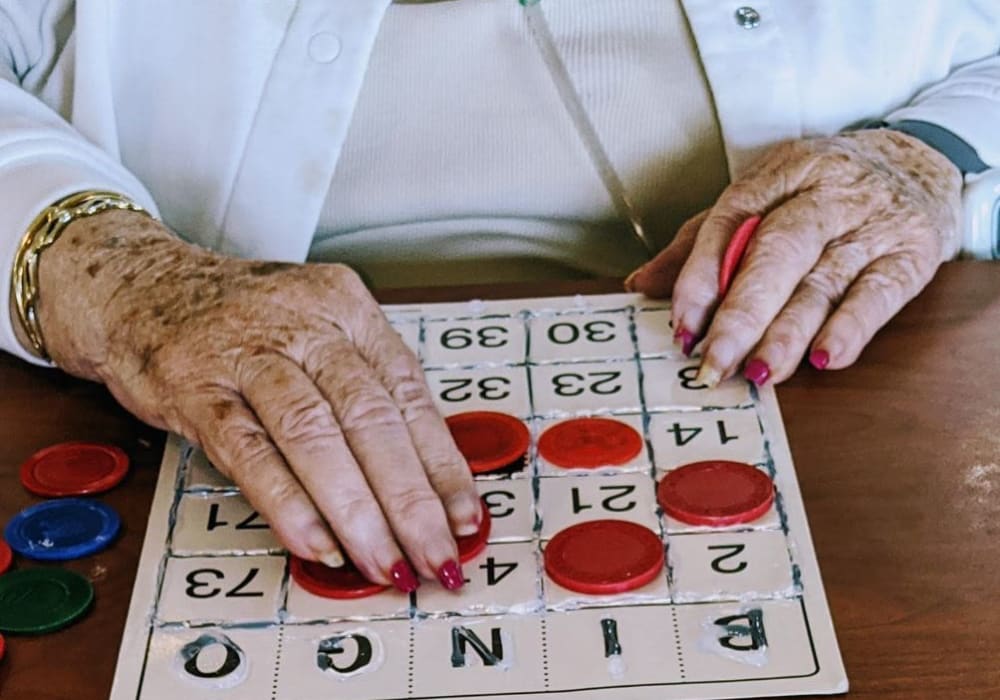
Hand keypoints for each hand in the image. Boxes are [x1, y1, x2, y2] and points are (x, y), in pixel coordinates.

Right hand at [36, 210, 480, 590]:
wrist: (142, 287)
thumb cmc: (246, 324)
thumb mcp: (318, 335)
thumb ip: (365, 394)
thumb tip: (425, 484)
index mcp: (348, 310)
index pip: (410, 394)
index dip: (442, 464)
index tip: (466, 520)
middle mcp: (306, 324)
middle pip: (372, 418)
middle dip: (411, 500)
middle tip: (434, 557)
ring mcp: (248, 352)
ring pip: (315, 434)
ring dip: (357, 511)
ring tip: (384, 563)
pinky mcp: (195, 385)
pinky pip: (247, 450)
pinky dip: (287, 502)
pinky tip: (316, 544)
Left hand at [626, 128, 962, 384]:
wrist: (919, 159)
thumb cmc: (823, 188)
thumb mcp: (761, 197)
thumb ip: (702, 243)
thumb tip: (642, 284)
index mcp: (779, 174)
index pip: (731, 220)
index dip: (702, 276)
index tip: (682, 325)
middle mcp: (825, 193)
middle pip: (778, 253)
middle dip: (741, 314)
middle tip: (714, 362)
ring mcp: (871, 222)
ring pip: (823, 281)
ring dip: (787, 333)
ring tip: (757, 373)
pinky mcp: (911, 254)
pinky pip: (879, 294)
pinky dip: (851, 328)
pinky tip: (824, 358)